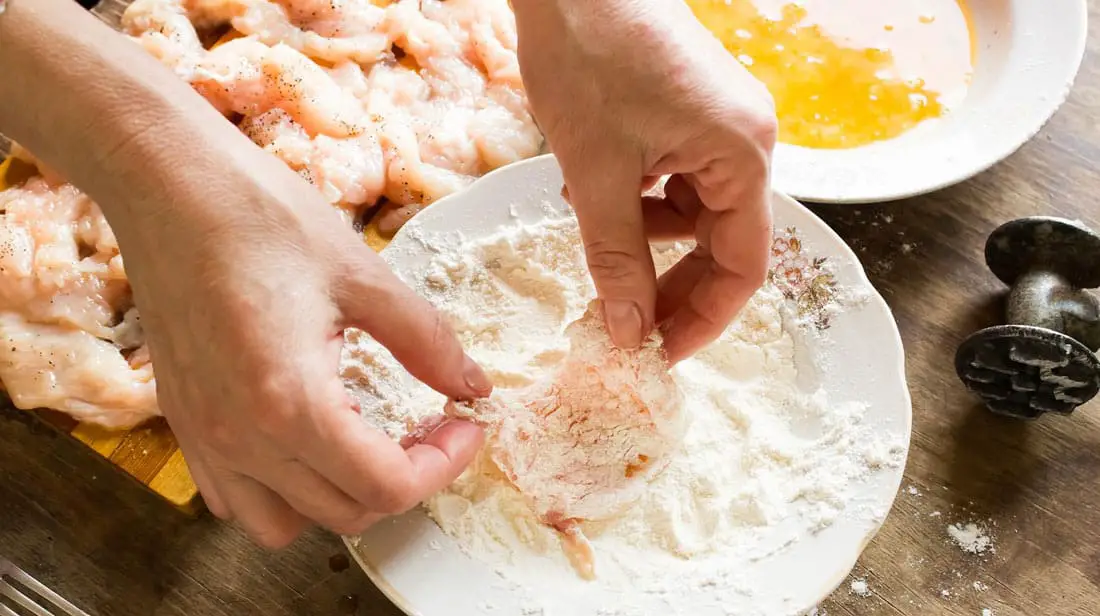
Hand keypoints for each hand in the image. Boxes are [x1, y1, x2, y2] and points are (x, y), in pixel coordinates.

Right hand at [106, 120, 489, 546]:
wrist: (166, 185)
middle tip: (431, 426)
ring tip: (370, 441)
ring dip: (342, 497)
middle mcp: (240, 438)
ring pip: (286, 523)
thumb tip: (472, 387)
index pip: (385, 486)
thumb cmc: (260, 216)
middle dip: (406, 479)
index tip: (465, 425)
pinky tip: (310, 439)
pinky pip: (236, 498)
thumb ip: (426, 342)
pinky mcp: (184, 424)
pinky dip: (283, 491)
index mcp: (290, 401)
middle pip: (346, 512)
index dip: (443, 464)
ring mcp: (204, 438)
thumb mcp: (363, 274)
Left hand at [513, 0, 776, 361]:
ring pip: (689, 209)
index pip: (743, 265)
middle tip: (621, 319)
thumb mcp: (597, 174)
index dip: (702, 319)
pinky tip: (592, 179)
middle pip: (720, 240)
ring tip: (589, 213)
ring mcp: (718, 120)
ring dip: (640, 230)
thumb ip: (617, 260)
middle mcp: (745, 139)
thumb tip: (630, 334)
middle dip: (668, 281)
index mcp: (743, 156)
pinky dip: (634, 192)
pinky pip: (672, 174)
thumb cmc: (589, 56)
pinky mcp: (688, 108)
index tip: (658, 354)